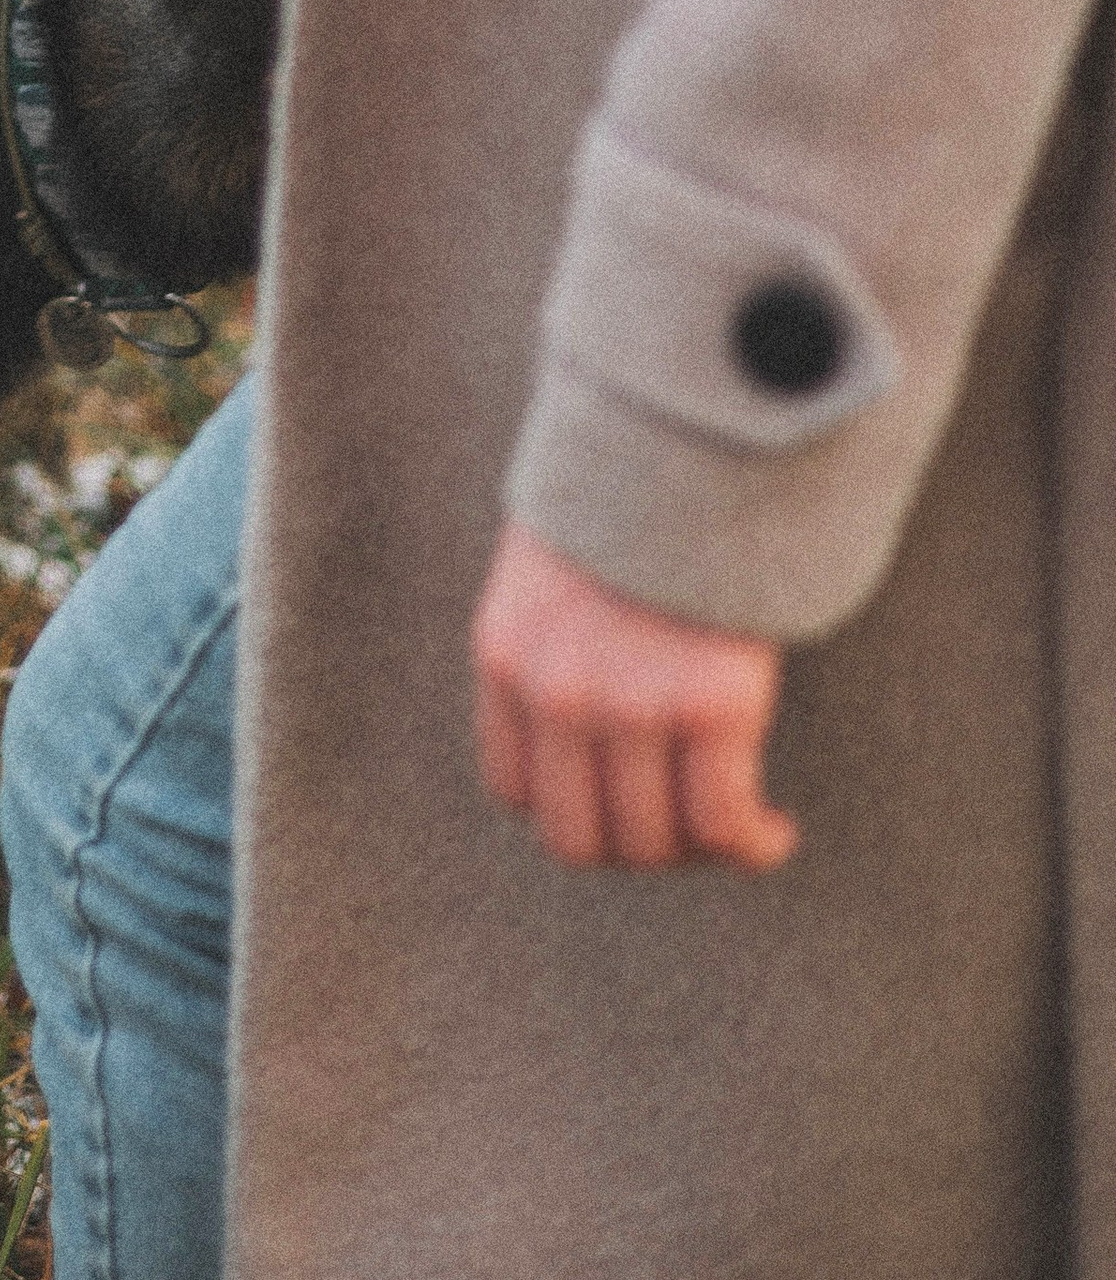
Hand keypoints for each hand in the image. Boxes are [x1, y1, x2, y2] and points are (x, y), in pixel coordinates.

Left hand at [471, 521, 797, 871]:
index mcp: (505, 655)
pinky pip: (724, 823)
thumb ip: (552, 641)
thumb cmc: (635, 489)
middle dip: (638, 848)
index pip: (516, 791)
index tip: (621, 804)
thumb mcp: (549, 562)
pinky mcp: (714, 704)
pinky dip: (752, 844)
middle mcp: (557, 691)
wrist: (697, 428)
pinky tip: (774, 831)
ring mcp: (632, 703)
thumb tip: (588, 717)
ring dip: (699, 851)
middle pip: (583, 837)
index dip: (575, 811)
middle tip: (685, 830)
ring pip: (657, 843)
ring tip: (735, 826)